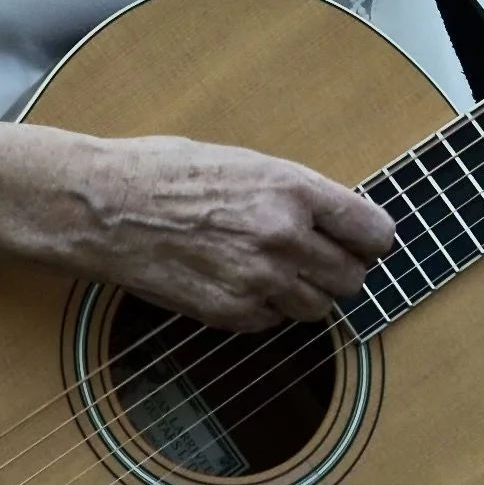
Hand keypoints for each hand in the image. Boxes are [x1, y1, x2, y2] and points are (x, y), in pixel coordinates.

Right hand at [87, 135, 394, 332]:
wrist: (109, 207)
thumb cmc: (171, 171)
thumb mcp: (248, 162)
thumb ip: (297, 193)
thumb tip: (338, 217)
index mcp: (293, 189)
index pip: (374, 232)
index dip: (371, 239)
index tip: (364, 240)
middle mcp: (284, 237)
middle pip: (354, 277)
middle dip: (342, 268)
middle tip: (319, 256)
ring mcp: (258, 280)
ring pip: (320, 307)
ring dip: (307, 293)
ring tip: (276, 268)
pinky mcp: (230, 313)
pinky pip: (276, 322)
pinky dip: (269, 309)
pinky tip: (241, 281)